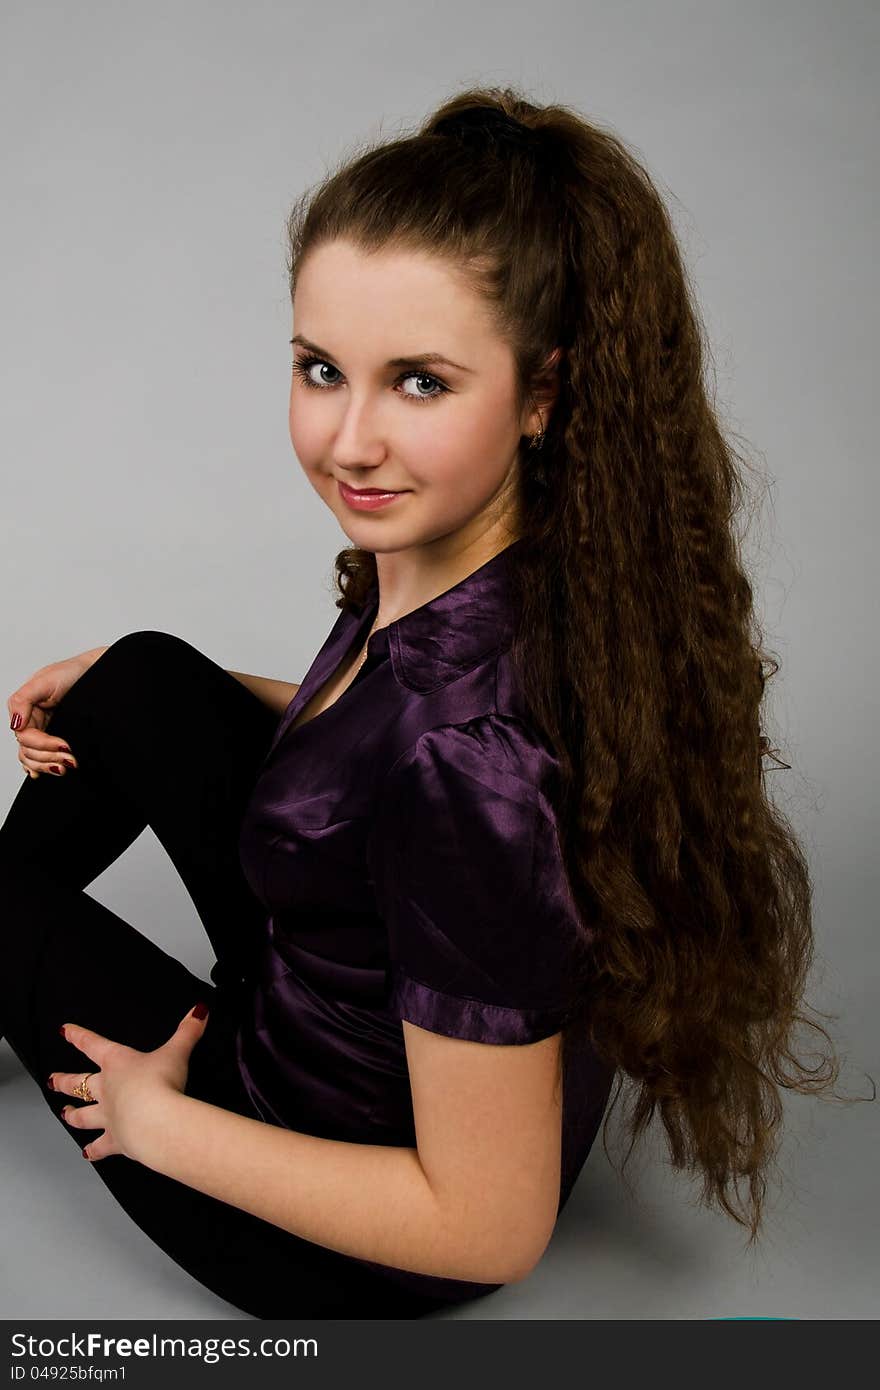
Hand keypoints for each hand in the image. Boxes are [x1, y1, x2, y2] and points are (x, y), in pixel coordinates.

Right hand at [7, 649, 102, 778]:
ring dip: (47, 764)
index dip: (43, 745)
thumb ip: (23, 700)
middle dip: (47, 757)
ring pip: (32, 756)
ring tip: (67, 765)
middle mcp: (31, 719)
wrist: (97, 672)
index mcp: (25, 708)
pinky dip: (41, 765)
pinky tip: (48, 771)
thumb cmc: (72, 672)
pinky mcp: (55, 733)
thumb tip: (15, 725)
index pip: (25, 737)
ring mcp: (42, 728)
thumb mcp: (45, 681)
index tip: (65, 746)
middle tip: (70, 760)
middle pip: (28, 750)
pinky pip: (40, 755)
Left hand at [49, 1003, 209, 1161]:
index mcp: (116, 1063)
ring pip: (81, 1116)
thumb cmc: (161, 1084)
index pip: (92, 1045)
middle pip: (76, 1084)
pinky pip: (99, 1147)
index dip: (78, 1036)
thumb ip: (187, 1031)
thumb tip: (199, 1010)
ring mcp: (107, 1117)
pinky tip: (87, 1154)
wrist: (156, 1121)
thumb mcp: (177, 1052)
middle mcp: (106, 1090)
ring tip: (65, 1114)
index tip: (65, 1031)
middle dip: (63, 1081)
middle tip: (52, 1080)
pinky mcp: (115, 1141)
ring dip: (71, 1115)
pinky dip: (93, 1151)